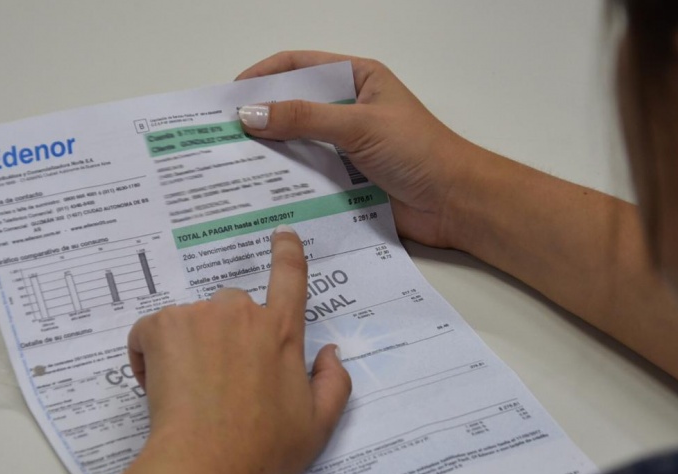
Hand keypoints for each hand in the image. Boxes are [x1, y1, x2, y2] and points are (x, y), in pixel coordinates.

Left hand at [128, 225, 350, 473]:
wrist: (205, 468)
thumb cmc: (264, 452)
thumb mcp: (318, 425)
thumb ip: (334, 383)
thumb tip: (331, 353)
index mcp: (281, 331)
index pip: (290, 276)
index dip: (287, 252)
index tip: (282, 236)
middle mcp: (241, 313)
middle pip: (233, 305)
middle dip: (225, 334)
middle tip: (219, 379)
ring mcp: (199, 316)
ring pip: (191, 322)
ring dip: (188, 346)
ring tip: (189, 392)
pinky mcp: (162, 327)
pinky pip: (152, 332)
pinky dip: (151, 354)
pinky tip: (160, 387)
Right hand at [236, 51, 471, 248]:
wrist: (455, 202)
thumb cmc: (418, 150)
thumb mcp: (359, 125)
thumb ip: (305, 119)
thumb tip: (250, 115)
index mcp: (357, 79)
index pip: (300, 66)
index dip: (264, 76)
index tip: (230, 96)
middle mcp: (349, 109)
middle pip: (295, 107)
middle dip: (261, 118)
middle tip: (222, 134)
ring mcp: (347, 147)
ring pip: (299, 144)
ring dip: (270, 153)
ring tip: (231, 165)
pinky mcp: (347, 180)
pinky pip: (309, 176)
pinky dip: (287, 182)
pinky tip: (260, 191)